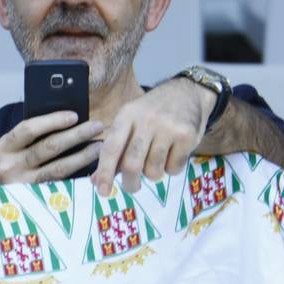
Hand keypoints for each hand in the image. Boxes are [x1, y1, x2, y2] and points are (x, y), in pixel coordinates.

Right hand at [0, 111, 104, 183]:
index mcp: (2, 148)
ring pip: (58, 168)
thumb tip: (66, 120)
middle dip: (76, 135)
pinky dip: (78, 174)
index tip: (75, 115)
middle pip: (48, 148)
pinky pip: (61, 184)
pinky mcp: (35, 200)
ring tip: (100, 146)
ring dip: (82, 155)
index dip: (53, 121)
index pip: (28, 129)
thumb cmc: (10, 167)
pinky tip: (93, 168)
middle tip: (98, 126)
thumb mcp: (11, 151)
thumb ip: (30, 137)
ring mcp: (22, 186)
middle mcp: (9, 167)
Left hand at [91, 79, 213, 194]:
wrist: (187, 92)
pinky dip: (171, 169)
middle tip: (131, 187)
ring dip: (153, 174)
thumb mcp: (130, 122)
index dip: (105, 172)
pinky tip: (172, 155)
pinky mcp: (187, 136)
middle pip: (132, 164)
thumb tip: (95, 181)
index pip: (111, 148)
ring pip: (153, 170)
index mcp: (127, 115)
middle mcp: (147, 120)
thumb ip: (114, 150)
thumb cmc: (152, 112)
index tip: (102, 191)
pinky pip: (173, 169)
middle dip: (130, 183)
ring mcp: (168, 128)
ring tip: (156, 161)